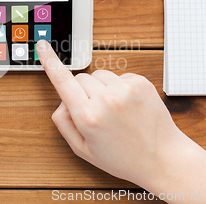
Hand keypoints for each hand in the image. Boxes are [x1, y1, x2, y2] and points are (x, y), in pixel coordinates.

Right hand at [36, 40, 188, 188]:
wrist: (163, 158)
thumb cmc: (123, 157)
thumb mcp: (83, 149)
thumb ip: (64, 123)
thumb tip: (62, 100)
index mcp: (88, 117)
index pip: (63, 81)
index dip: (50, 62)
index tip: (42, 46)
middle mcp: (106, 100)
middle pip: (80, 78)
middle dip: (82, 92)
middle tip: (96, 113)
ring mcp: (125, 89)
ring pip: (98, 76)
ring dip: (101, 88)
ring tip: (114, 111)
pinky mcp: (140, 83)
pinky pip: (118, 76)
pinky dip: (118, 88)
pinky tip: (127, 107)